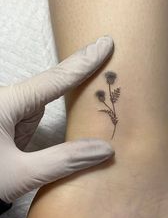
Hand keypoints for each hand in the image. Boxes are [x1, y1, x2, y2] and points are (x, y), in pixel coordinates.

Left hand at [0, 36, 114, 203]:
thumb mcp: (22, 173)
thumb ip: (64, 160)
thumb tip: (106, 149)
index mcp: (5, 103)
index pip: (55, 79)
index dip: (84, 62)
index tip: (105, 44)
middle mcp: (7, 99)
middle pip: (52, 84)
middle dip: (81, 72)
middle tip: (107, 52)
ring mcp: (9, 108)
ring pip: (46, 96)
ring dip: (71, 91)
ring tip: (99, 79)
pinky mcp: (11, 118)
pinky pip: (40, 108)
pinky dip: (58, 107)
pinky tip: (74, 105)